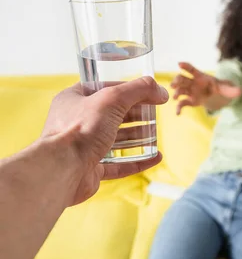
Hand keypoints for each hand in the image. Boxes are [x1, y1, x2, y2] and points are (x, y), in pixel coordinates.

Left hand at [41, 77, 168, 204]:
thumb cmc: (79, 130)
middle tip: (153, 113)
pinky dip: (137, 161)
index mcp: (73, 100)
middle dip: (133, 114)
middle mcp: (76, 123)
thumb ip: (138, 90)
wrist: (64, 168)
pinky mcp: (91, 170)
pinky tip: (154, 157)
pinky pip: (118, 165)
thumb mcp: (112, 99)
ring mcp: (83, 148)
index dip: (124, 88)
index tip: (145, 91)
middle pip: (110, 116)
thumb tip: (161, 91)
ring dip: (136, 138)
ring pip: (114, 141)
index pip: (102, 89)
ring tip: (155, 135)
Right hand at [171, 62, 241, 114]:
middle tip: (173, 85)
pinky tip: (178, 114)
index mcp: (201, 77)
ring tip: (175, 98)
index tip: (179, 63)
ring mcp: (190, 92)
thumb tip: (241, 91)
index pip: (192, 70)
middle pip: (182, 79)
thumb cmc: (219, 88)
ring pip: (180, 90)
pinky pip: (182, 103)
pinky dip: (179, 108)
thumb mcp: (226, 88)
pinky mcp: (190, 101)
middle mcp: (193, 83)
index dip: (186, 66)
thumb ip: (232, 90)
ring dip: (177, 93)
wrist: (216, 96)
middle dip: (177, 81)